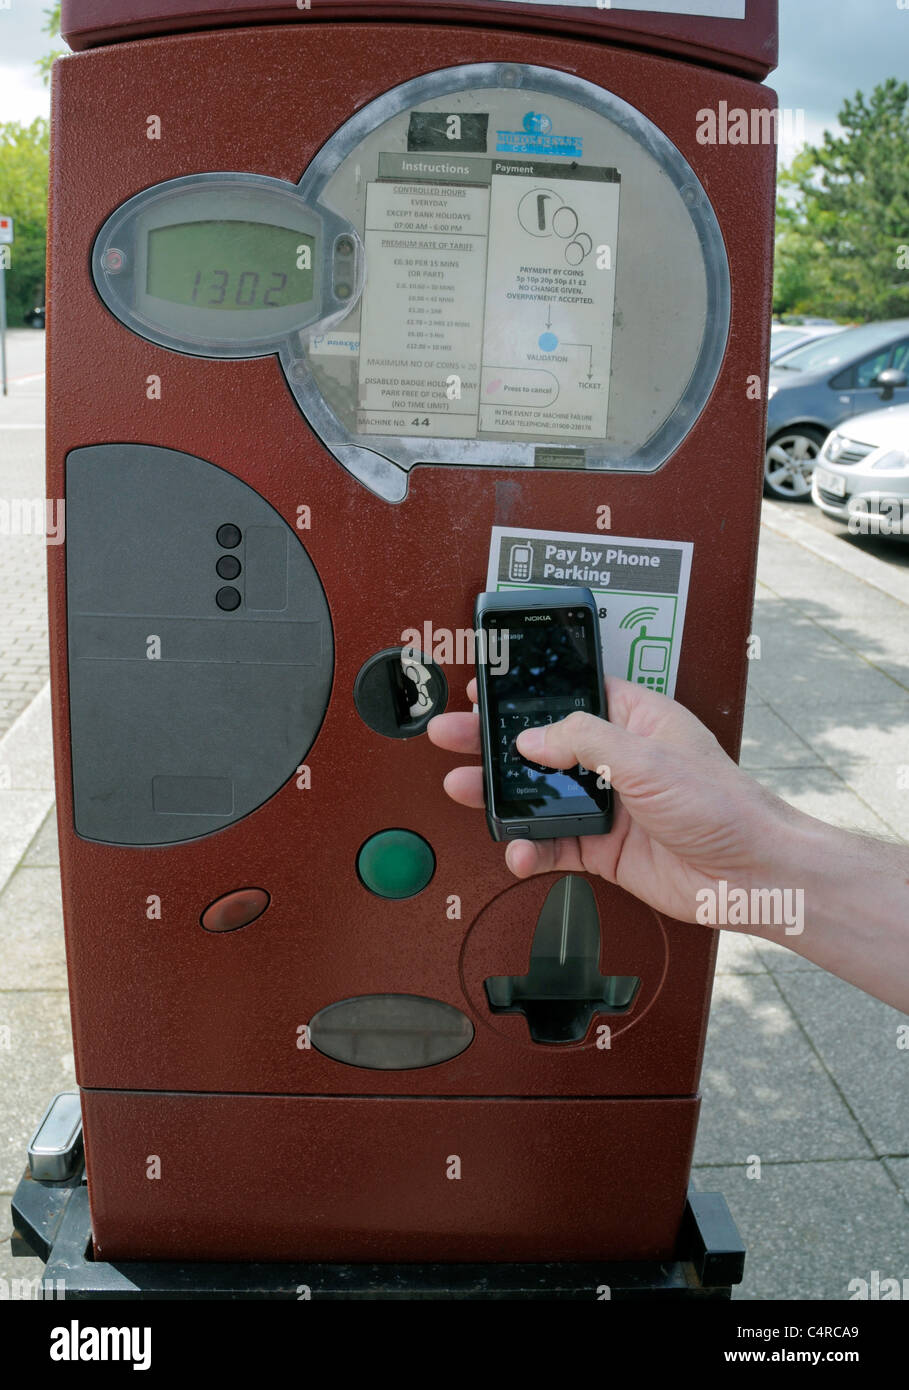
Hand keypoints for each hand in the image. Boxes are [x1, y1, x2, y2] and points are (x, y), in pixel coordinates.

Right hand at [427, 676, 794, 926]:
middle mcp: (617, 759)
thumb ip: (583, 741)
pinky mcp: (605, 848)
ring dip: (502, 796)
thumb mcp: (647, 756)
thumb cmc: (723, 805)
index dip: (526, 691)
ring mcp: (609, 804)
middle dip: (494, 741)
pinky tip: (517, 849)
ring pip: (540, 795)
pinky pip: (554, 844)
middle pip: (541, 744)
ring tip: (466, 790)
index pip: (570, 693)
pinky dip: (530, 847)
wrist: (752, 876)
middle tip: (452, 736)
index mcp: (633, 718)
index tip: (486, 689)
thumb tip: (532, 738)